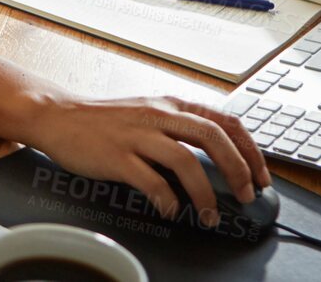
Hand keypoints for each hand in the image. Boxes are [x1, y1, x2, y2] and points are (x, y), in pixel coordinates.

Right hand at [25, 94, 270, 225]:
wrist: (58, 116)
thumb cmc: (104, 120)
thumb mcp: (148, 112)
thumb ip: (179, 127)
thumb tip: (217, 157)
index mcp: (170, 104)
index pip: (225, 120)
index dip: (250, 149)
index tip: (261, 176)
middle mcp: (158, 115)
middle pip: (212, 137)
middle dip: (238, 170)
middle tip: (246, 196)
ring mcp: (137, 134)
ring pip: (185, 161)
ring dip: (205, 194)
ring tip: (210, 215)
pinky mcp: (116, 155)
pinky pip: (150, 181)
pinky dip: (167, 200)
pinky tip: (171, 210)